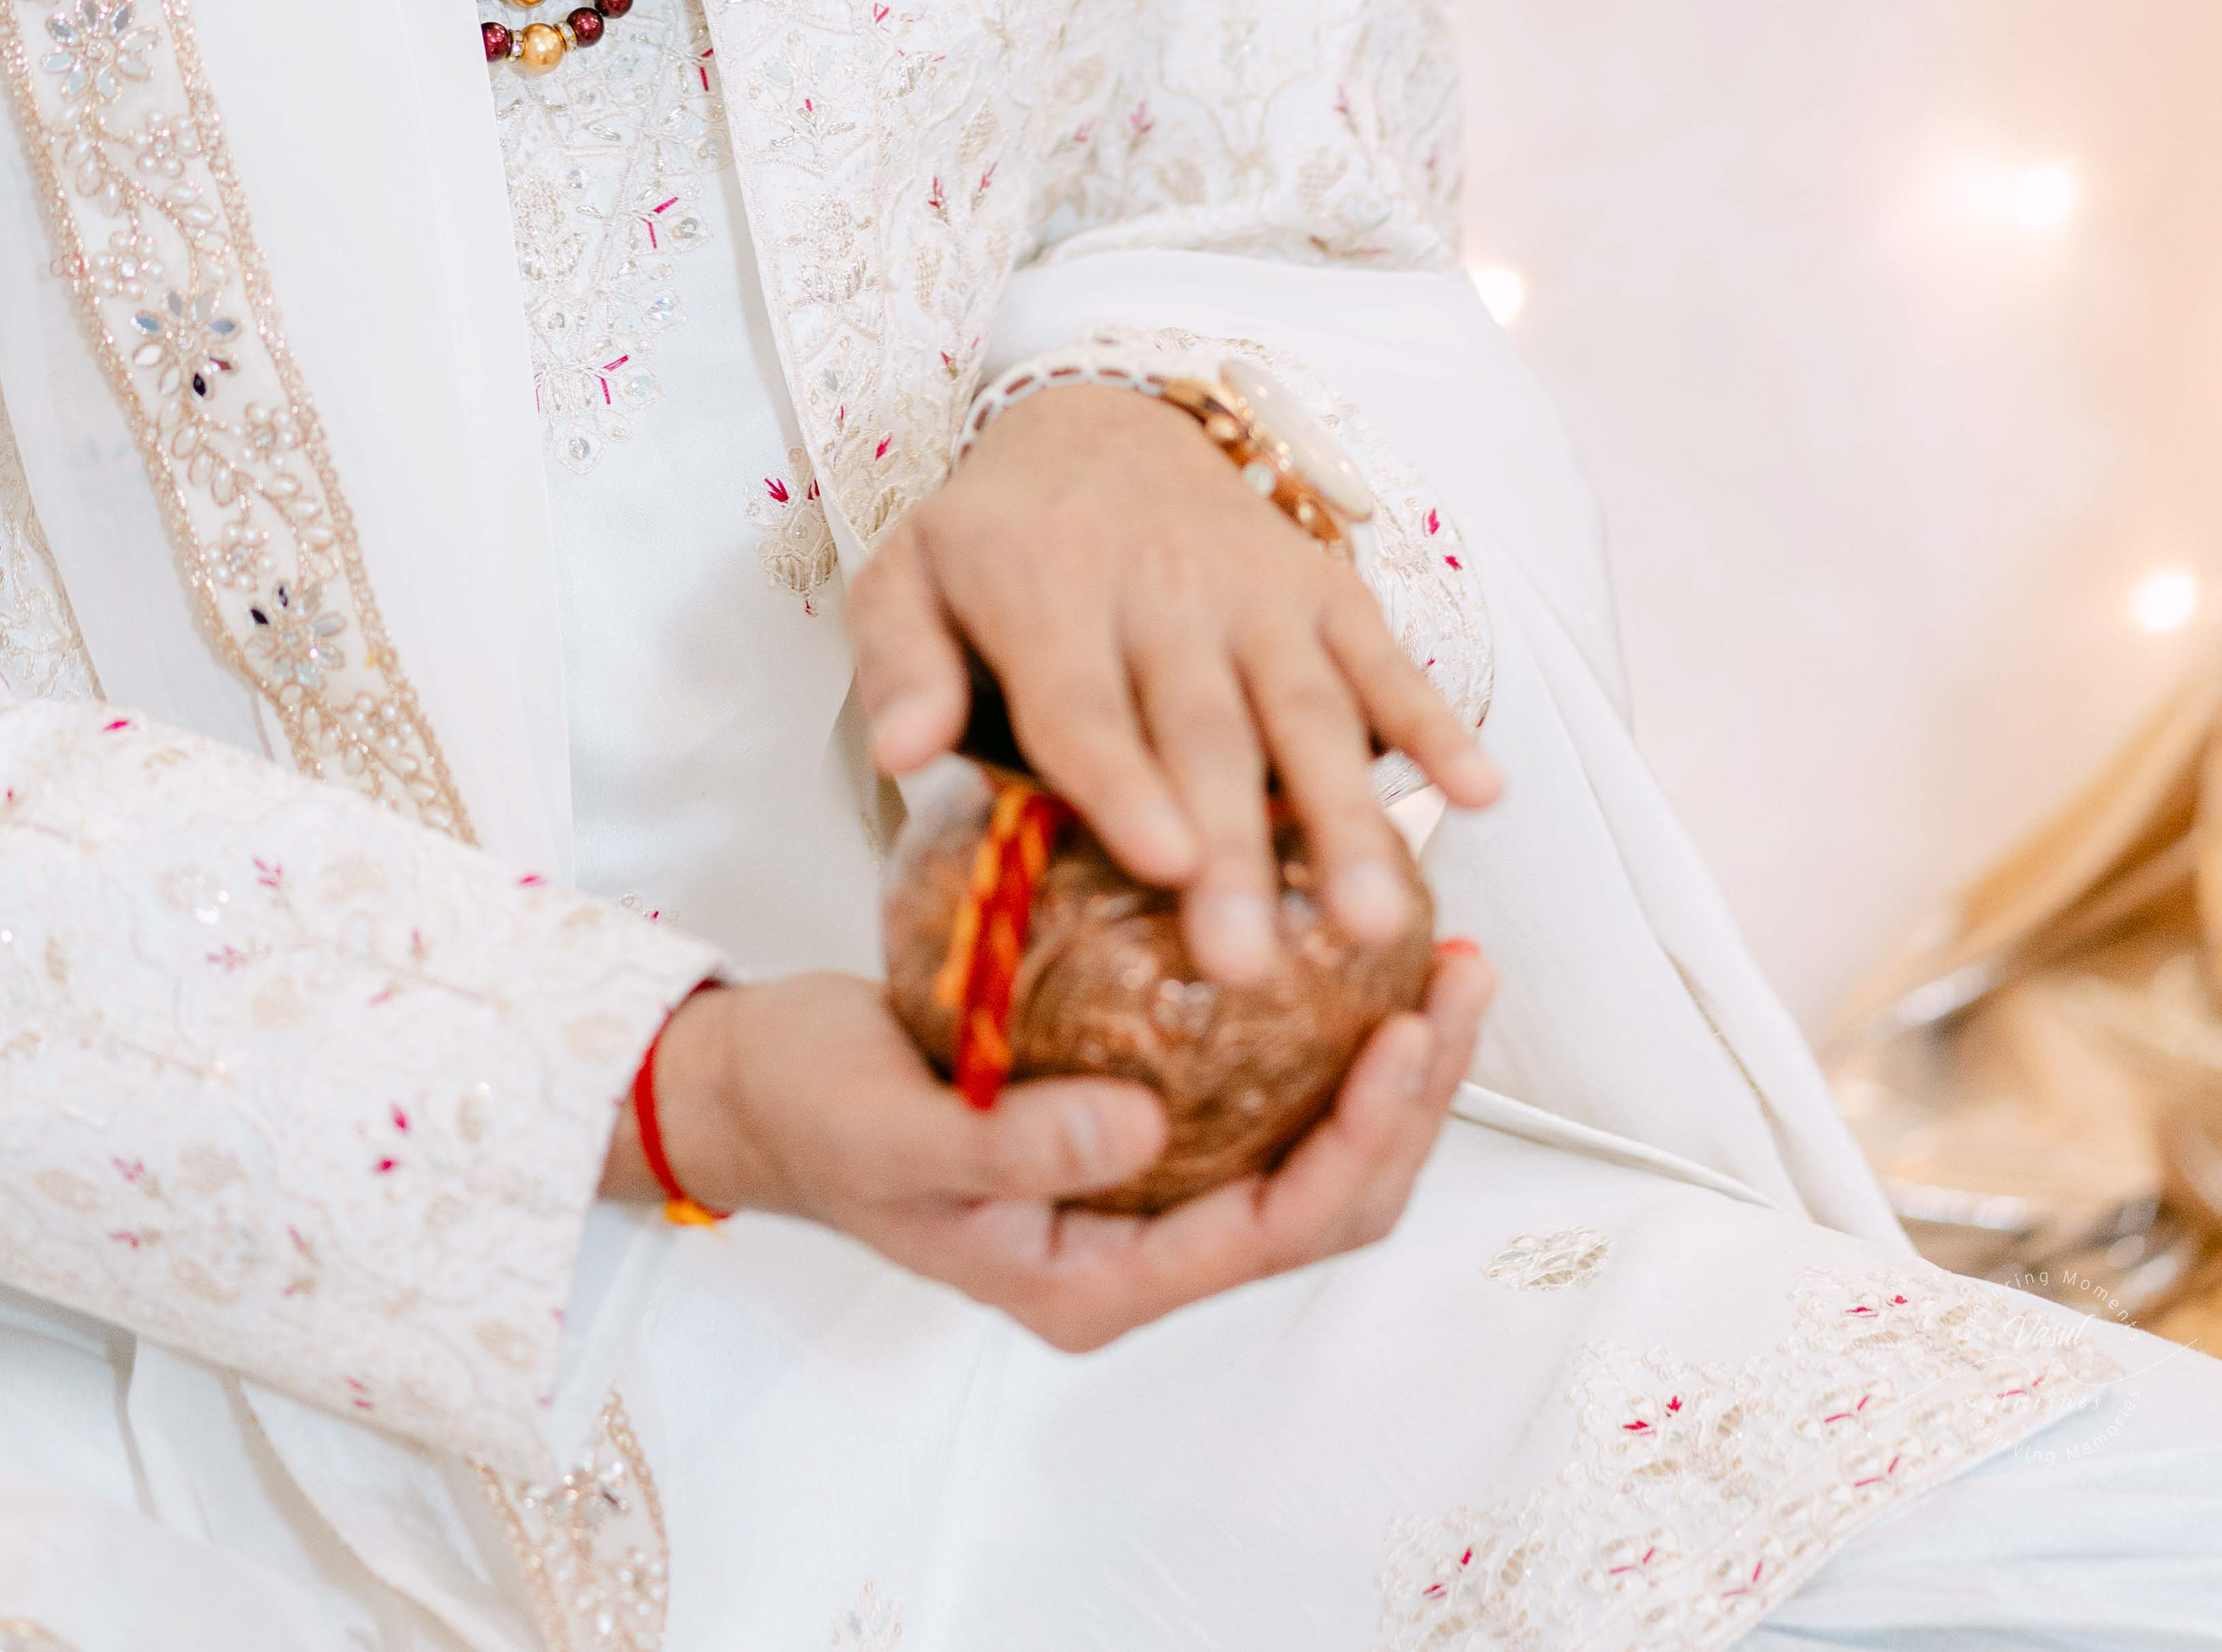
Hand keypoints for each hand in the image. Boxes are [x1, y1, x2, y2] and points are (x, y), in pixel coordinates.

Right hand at [609, 959, 1491, 1350]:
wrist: (760, 1086)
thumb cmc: (816, 1113)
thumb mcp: (895, 1133)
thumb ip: (1010, 1143)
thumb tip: (1140, 1125)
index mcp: (1096, 1280)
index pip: (1275, 1228)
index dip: (1358, 1137)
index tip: (1404, 1032)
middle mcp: (1140, 1243)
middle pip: (1325, 1194)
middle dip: (1411, 1094)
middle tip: (1461, 975)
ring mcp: (1145, 1180)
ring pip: (1310, 1140)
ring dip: (1388, 1058)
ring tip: (1442, 955)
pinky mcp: (1138, 1105)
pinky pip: (1261, 1081)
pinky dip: (1320, 1020)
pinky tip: (1346, 940)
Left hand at [847, 381, 1500, 982]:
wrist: (1100, 422)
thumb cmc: (994, 541)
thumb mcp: (907, 577)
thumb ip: (898, 662)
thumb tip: (900, 753)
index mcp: (1045, 591)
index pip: (1082, 701)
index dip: (1122, 781)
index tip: (1159, 864)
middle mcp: (1160, 590)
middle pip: (1204, 728)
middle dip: (1235, 846)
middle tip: (1253, 962)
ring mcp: (1255, 590)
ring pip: (1309, 709)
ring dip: (1348, 815)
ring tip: (1377, 921)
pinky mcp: (1325, 589)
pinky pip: (1387, 659)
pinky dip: (1438, 722)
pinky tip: (1482, 795)